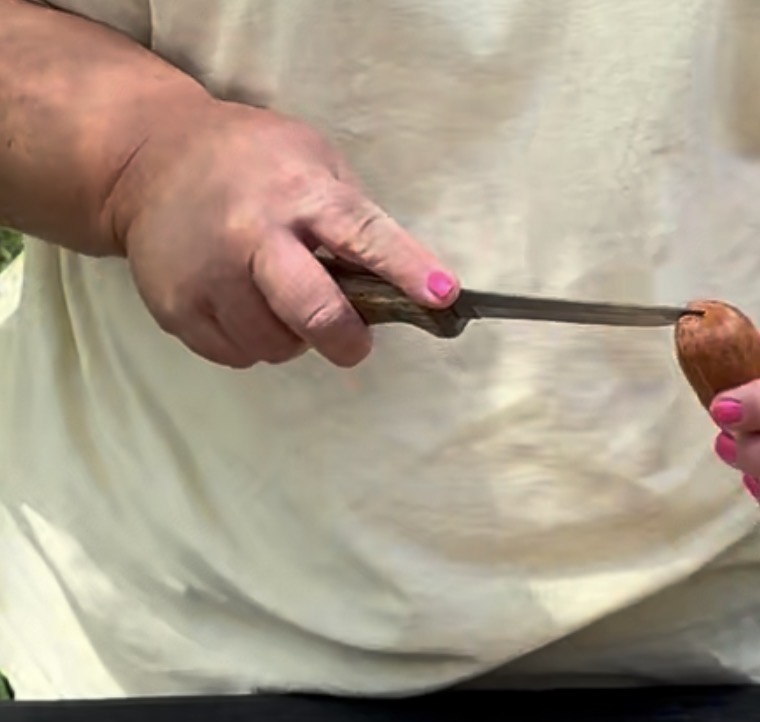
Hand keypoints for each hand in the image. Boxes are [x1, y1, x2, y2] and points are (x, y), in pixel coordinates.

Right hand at [105, 98, 457, 369]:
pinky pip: (238, 355)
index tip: (442, 295)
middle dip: (347, 338)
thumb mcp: (310, 160)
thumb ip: (354, 218)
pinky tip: (243, 304)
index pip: (362, 235)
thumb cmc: (249, 162)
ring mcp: (208, 273)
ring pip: (277, 345)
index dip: (406, 269)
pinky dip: (252, 342)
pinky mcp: (178, 307)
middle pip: (315, 312)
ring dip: (292, 337)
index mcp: (296, 192)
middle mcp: (250, 232)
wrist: (148, 157)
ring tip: (278, 298)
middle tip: (353, 339)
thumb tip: (409, 282)